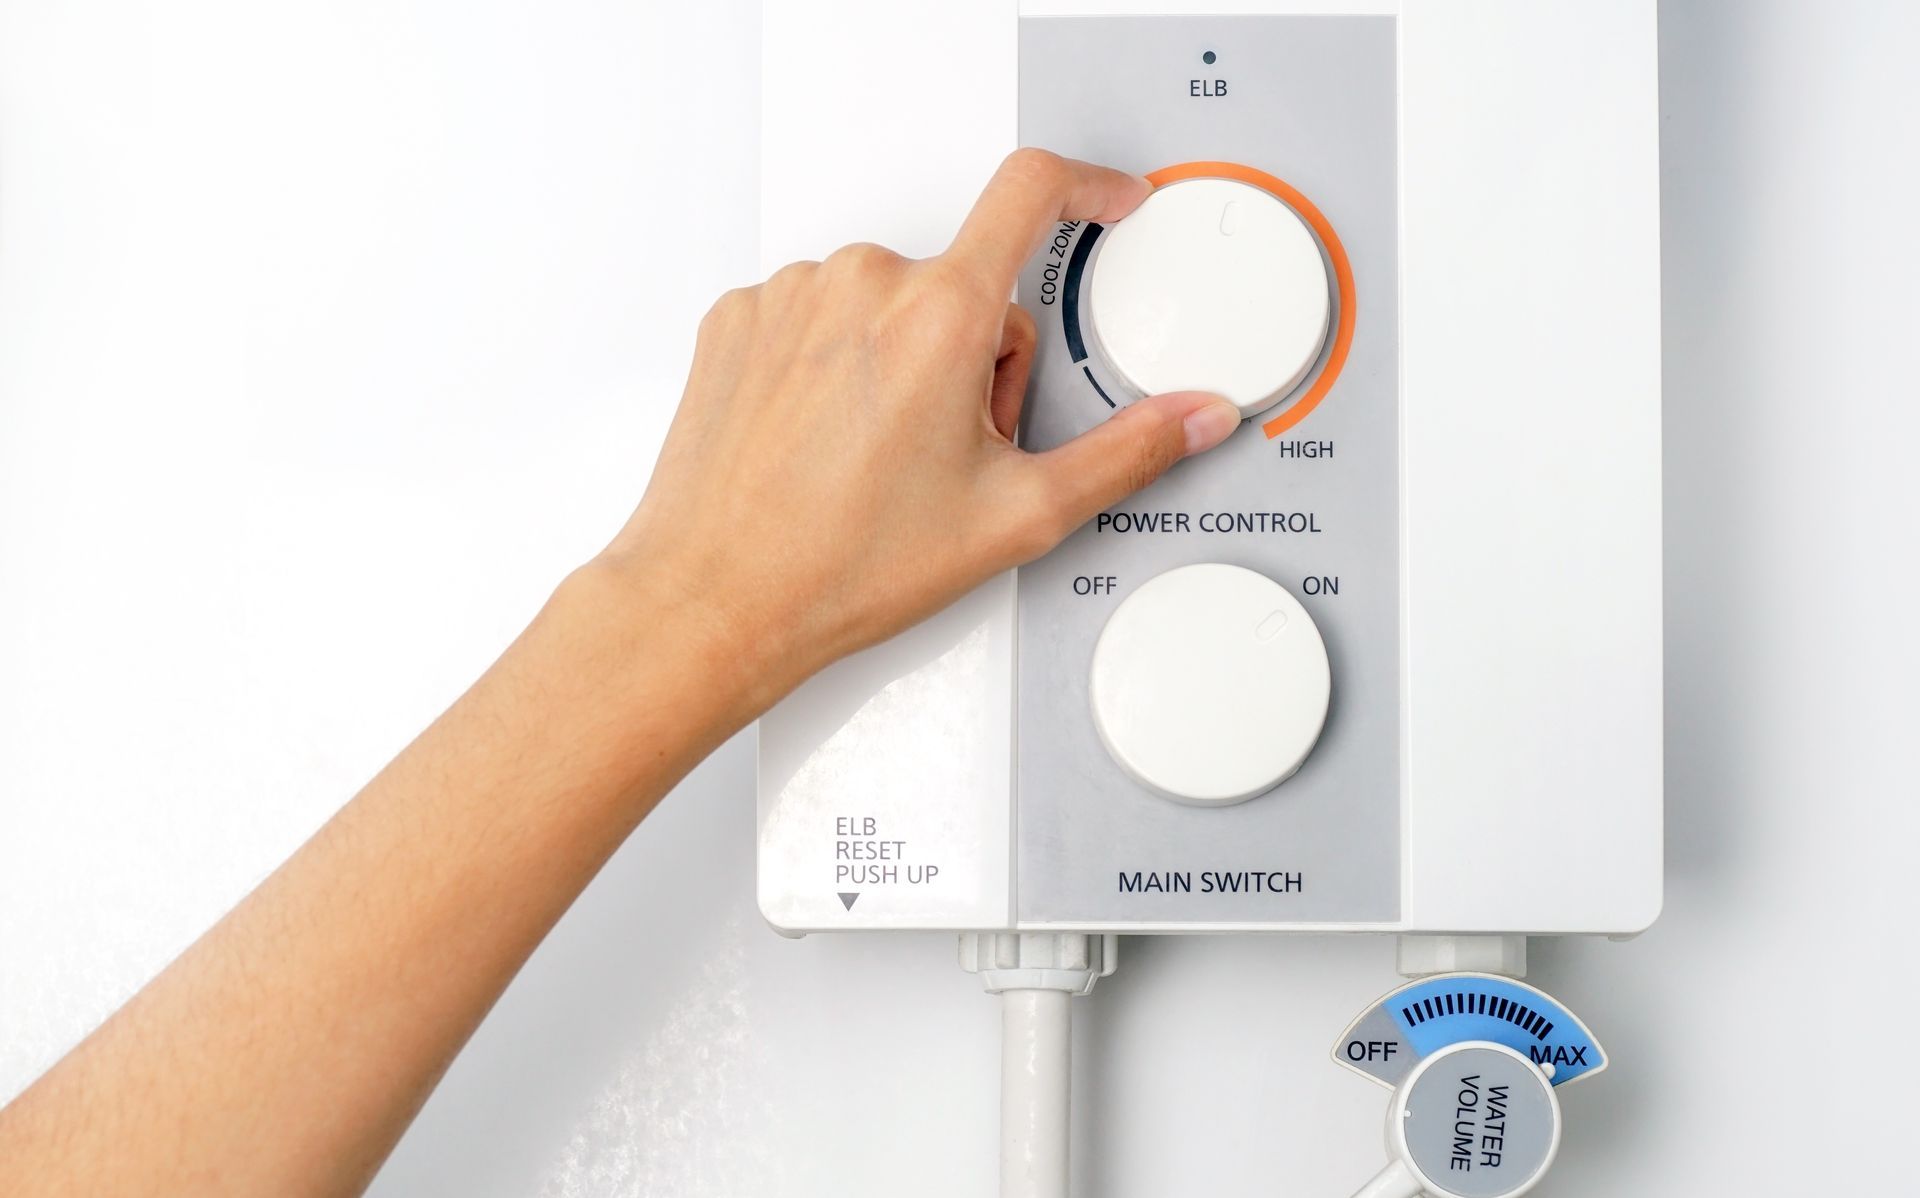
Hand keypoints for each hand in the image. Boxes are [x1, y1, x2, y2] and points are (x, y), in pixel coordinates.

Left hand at [596, 149, 1240, 706]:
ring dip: (906, 357)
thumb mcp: (1017, 515)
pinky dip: (838, 361)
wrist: (716, 599)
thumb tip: (1194, 416)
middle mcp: (862, 283)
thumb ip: (1127, 451)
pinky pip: (820, 313)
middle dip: (980, 357)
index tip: (1108, 203)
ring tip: (878, 453)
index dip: (1088, 187)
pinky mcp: (740, 317)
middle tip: (953, 450)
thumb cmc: (841, 565)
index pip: (1033, 190)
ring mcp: (791, 295)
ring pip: (891, 299)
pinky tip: (826, 436)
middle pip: (966, 284)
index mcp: (940, 316)